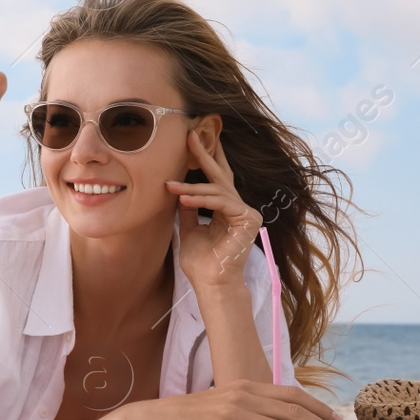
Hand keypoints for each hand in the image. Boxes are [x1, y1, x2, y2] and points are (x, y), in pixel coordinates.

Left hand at [166, 130, 261, 291]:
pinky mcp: (249, 219)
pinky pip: (220, 203)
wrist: (211, 284)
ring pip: (216, 190)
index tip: (194, 139)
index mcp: (225, 209)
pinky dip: (201, 200)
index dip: (206, 159)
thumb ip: (188, 209)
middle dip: (205, 154)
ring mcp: (246, 212)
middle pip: (220, 176)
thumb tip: (178, 191)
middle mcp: (238, 208)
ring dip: (191, 188)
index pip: (216, 180)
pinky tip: (183, 200)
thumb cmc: (200, 262)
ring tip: (170, 186)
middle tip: (192, 134)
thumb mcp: (188, 229)